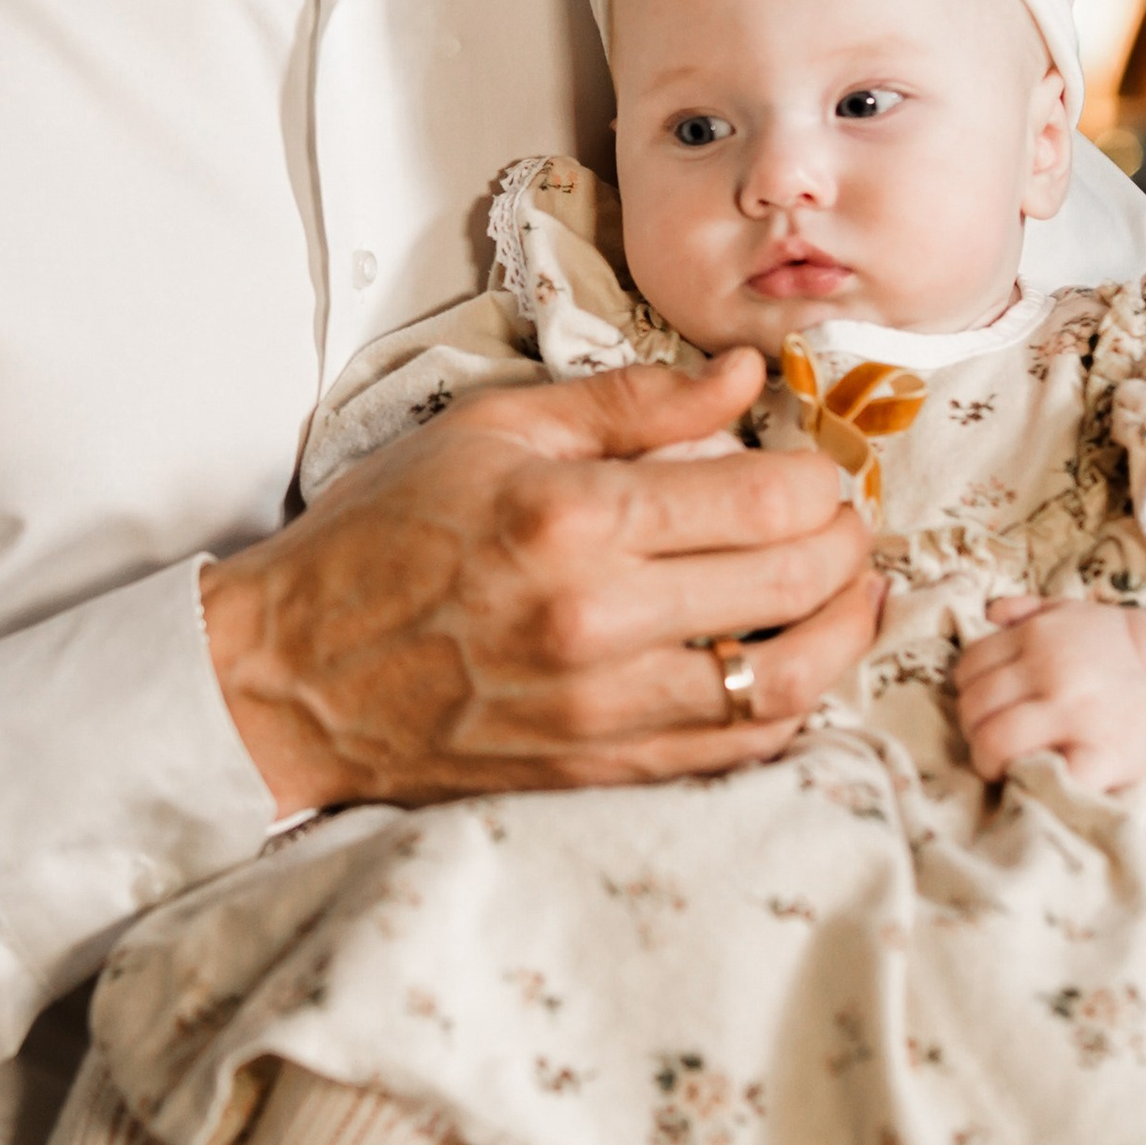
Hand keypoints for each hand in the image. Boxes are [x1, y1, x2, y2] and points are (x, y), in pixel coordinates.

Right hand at [202, 353, 881, 817]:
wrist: (293, 673)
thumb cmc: (381, 537)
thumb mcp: (491, 430)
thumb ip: (629, 403)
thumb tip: (743, 377)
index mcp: (572, 517)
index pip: (762, 498)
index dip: (820, 480)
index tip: (819, 468)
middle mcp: (598, 618)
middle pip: (791, 582)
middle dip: (845, 545)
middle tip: (846, 522)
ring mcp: (604, 707)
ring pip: (785, 682)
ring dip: (843, 635)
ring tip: (852, 596)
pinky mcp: (599, 767)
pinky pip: (736, 748)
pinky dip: (789, 708)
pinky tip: (796, 666)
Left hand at [952, 594, 1145, 793]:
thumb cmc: (1121, 648)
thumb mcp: (1073, 611)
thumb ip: (1027, 609)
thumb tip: (990, 614)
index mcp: (1038, 637)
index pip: (969, 669)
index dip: (970, 692)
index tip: (986, 708)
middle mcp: (1050, 671)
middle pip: (974, 708)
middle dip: (975, 729)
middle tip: (993, 741)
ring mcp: (1074, 714)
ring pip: (994, 743)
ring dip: (989, 760)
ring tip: (1006, 764)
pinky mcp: (1100, 756)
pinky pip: (1042, 776)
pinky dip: (1031, 782)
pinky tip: (1039, 777)